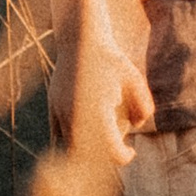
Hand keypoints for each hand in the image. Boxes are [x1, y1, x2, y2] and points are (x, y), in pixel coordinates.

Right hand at [50, 32, 153, 170]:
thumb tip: (137, 126)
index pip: (110, 150)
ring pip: (70, 149)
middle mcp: (75, 116)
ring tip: (101, 140)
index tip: (131, 152)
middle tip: (119, 148)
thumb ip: (143, 106)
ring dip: (86, 152)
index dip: (124, 156)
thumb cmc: (111, 58)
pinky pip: (57, 137)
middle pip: (89, 156)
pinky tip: (86, 135)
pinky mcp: (52, 108)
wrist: (80, 39)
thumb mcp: (134, 79)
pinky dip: (71, 142)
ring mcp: (60, 113)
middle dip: (105, 156)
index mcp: (96, 112)